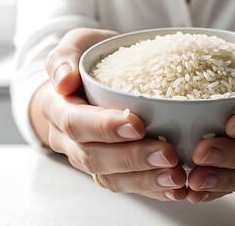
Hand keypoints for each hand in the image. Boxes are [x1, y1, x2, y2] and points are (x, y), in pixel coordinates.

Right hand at [31, 28, 186, 200]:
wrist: (86, 84)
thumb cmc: (86, 63)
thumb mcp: (77, 46)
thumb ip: (65, 57)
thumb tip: (64, 81)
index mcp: (58, 108)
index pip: (76, 122)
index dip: (104, 127)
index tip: (137, 125)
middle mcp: (69, 140)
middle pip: (95, 157)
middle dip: (133, 159)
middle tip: (168, 155)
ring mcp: (89, 157)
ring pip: (111, 178)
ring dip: (145, 180)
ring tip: (176, 176)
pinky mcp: (110, 169)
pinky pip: (127, 185)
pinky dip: (152, 189)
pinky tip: (175, 188)